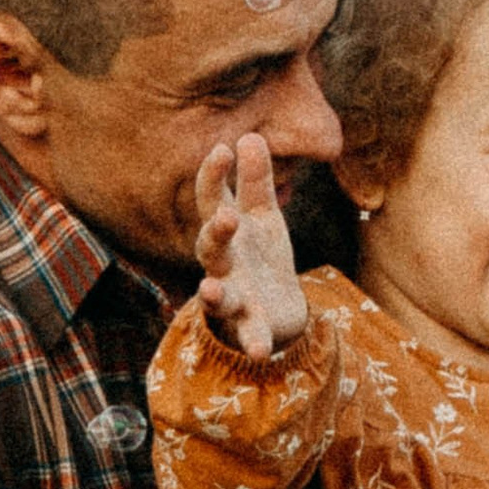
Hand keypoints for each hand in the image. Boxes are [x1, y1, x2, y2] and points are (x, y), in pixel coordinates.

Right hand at [193, 134, 309, 356]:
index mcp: (227, 232)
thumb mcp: (262, 216)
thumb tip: (250, 136)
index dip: (213, 176)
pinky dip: (253, 343)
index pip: (211, 200)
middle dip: (215, 233)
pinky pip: (249, 336)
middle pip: (209, 247)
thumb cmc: (262, 256)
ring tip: (209, 289)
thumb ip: (256, 181)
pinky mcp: (252, 327)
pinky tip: (261, 352)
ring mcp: (234, 297)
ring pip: (217, 294)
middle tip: (226, 217)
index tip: (222, 150)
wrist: (280, 310)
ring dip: (213, 292)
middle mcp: (222, 264)